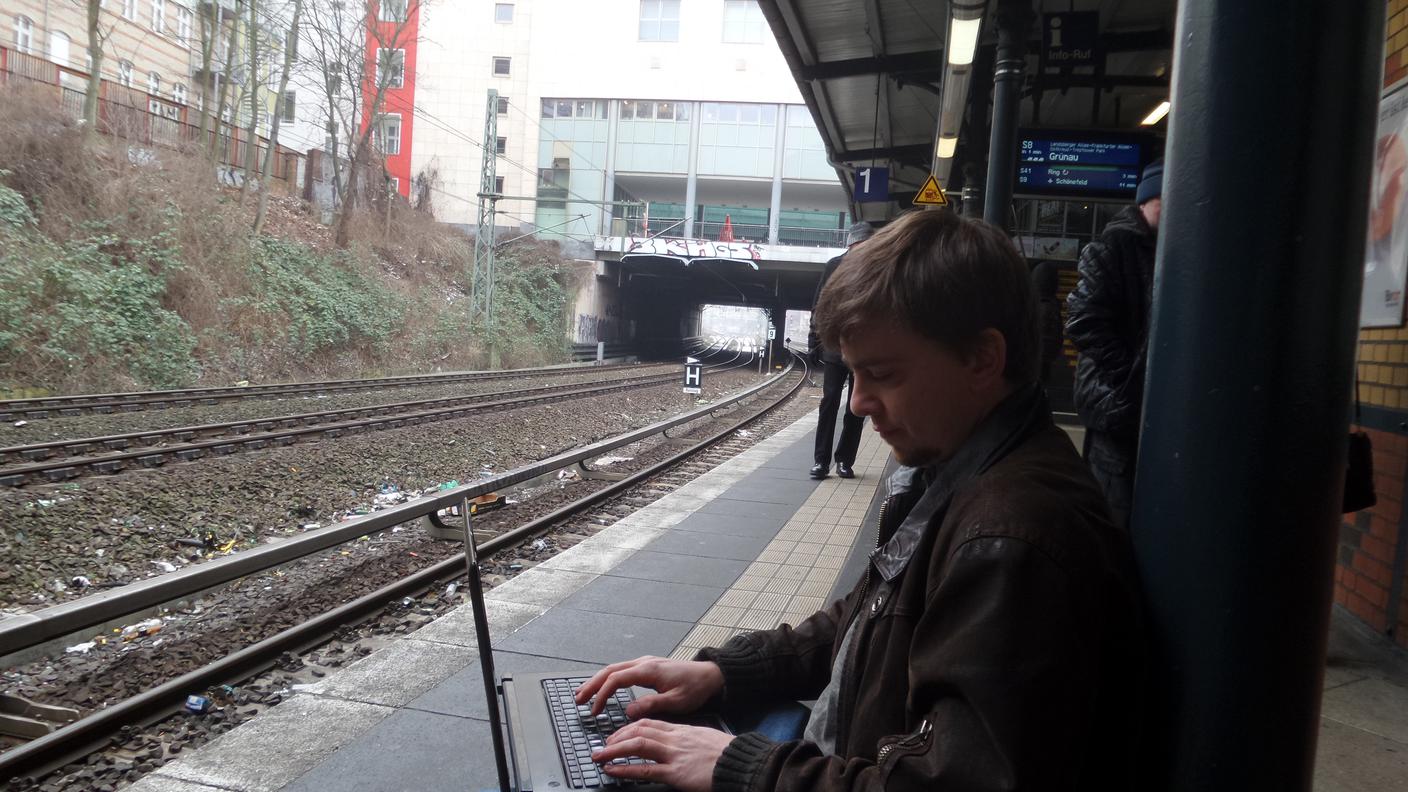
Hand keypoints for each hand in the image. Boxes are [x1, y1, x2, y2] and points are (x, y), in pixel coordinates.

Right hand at [574, 656, 723, 717]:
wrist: (710, 675)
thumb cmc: (695, 688)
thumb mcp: (676, 702)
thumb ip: (651, 705)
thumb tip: (628, 711)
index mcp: (648, 670)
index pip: (616, 680)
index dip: (602, 695)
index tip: (594, 710)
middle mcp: (643, 663)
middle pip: (609, 671)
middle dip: (591, 685)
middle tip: (577, 700)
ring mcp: (644, 663)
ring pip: (614, 669)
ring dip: (597, 681)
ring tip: (583, 694)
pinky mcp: (647, 667)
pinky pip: (622, 671)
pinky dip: (608, 679)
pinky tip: (602, 688)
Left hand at [592, 719, 733, 791]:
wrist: (741, 762)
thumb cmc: (727, 754)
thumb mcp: (704, 739)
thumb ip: (688, 740)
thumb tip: (678, 744)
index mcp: (682, 731)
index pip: (649, 723)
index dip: (629, 728)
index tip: (619, 734)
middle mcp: (675, 739)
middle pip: (639, 730)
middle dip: (617, 736)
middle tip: (604, 744)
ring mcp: (674, 755)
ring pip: (637, 745)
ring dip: (614, 750)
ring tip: (599, 755)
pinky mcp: (676, 773)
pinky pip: (645, 769)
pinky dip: (625, 769)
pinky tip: (612, 770)